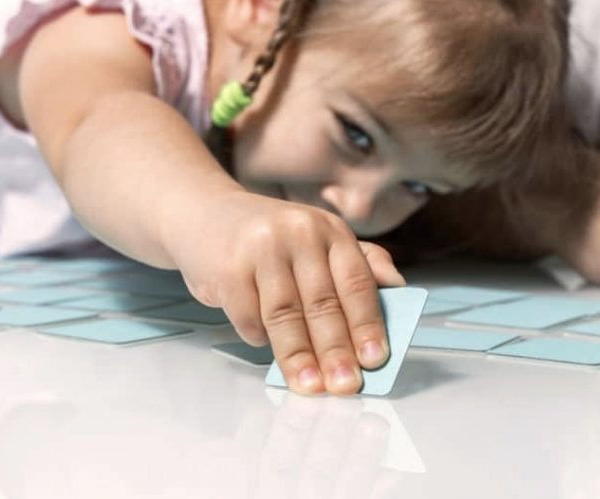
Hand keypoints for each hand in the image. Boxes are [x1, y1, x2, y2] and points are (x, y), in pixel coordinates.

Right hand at [172, 190, 404, 394]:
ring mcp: (261, 248)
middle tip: (346, 385)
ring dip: (299, 357)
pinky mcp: (227, 267)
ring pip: (285, 315)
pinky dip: (260, 338)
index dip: (367, 323)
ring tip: (311, 387)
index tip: (375, 359)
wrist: (202, 213)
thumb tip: (397, 289)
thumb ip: (359, 263)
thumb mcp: (317, 239)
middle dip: (336, 350)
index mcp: (329, 230)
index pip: (356, 282)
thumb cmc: (268, 238)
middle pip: (322, 303)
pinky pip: (249, 316)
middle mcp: (299, 233)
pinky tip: (267, 347)